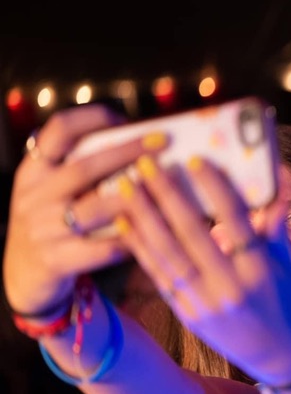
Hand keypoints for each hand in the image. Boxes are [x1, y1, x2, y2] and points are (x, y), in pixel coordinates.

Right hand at [3, 105, 161, 315]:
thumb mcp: (55, 191)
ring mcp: (42, 229)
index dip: (92, 119)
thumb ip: (85, 170)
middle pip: (84, 167)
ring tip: (163, 189)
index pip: (58, 131)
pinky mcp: (54, 260)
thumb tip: (143, 144)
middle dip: (127, 151)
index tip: (125, 118)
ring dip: (133, 198)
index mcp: (35, 170)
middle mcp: (35, 196)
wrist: (23, 275)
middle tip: (162, 142)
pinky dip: (129, 241)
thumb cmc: (55, 224)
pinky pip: (100, 250)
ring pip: (94, 210)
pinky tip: (156, 234)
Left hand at [114, 153, 290, 383]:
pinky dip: (141, 248)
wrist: (280, 354)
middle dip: (167, 195)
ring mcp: (205, 303)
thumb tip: (271, 184)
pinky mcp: (187, 314)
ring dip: (144, 218)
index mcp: (260, 270)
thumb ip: (274, 225)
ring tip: (127, 188)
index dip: (215, 190)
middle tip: (147, 164)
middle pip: (192, 235)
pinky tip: (126, 224)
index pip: (236, 222)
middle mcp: (230, 287)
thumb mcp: (288, 263)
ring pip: (167, 254)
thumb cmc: (288, 301)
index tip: (194, 161)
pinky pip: (159, 276)